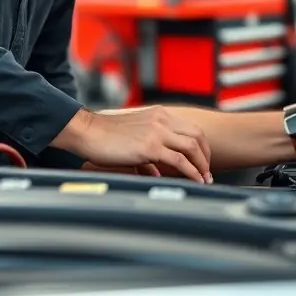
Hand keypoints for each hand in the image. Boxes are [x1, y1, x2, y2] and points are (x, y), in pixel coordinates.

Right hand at [59, 106, 212, 183]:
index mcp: (159, 115)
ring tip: (205, 179)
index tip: (203, 161)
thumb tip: (155, 172)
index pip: (190, 128)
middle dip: (206, 155)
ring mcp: (158, 132)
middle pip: (197, 135)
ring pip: (192, 147)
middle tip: (207, 172)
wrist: (88, 132)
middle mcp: (162, 120)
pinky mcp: (150, 146)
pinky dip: (191, 172)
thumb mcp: (133, 138)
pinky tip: (195, 181)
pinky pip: (179, 160)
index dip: (201, 146)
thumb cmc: (105, 136)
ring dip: (202, 165)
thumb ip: (147, 154)